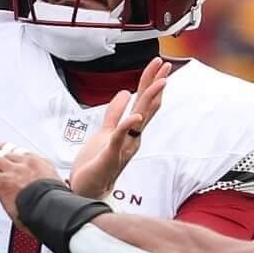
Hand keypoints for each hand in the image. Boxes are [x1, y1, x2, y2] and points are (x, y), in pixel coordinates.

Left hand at [0, 145, 68, 224]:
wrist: (55, 208)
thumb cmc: (59, 206)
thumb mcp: (57, 192)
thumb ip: (47, 191)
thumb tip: (49, 200)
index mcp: (40, 164)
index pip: (20, 152)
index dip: (8, 149)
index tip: (1, 147)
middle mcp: (25, 163)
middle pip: (2, 154)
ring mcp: (12, 170)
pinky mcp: (1, 180)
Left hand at [66, 57, 169, 199]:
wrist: (87, 189)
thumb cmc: (96, 163)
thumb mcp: (105, 131)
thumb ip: (114, 113)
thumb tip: (125, 93)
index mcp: (130, 130)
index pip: (143, 101)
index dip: (150, 81)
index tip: (160, 63)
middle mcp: (132, 137)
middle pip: (147, 107)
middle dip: (156, 84)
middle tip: (166, 65)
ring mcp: (124, 147)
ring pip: (140, 120)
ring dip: (149, 100)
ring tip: (161, 83)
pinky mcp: (111, 156)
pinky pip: (120, 139)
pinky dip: (127, 126)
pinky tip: (134, 115)